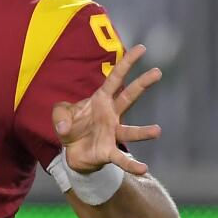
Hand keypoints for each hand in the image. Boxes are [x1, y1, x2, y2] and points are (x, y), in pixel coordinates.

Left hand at [52, 44, 162, 175]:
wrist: (71, 151)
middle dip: (142, 84)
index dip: (127, 63)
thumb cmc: (71, 126)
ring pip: (130, 131)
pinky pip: (121, 158)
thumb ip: (59, 114)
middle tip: (157, 72)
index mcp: (100, 100)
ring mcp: (112, 133)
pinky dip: (131, 164)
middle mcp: (111, 115)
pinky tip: (143, 169)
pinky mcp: (108, 151)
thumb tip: (65, 127)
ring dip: (143, 132)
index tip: (142, 48)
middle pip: (129, 97)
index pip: (116, 78)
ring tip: (157, 131)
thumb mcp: (60, 114)